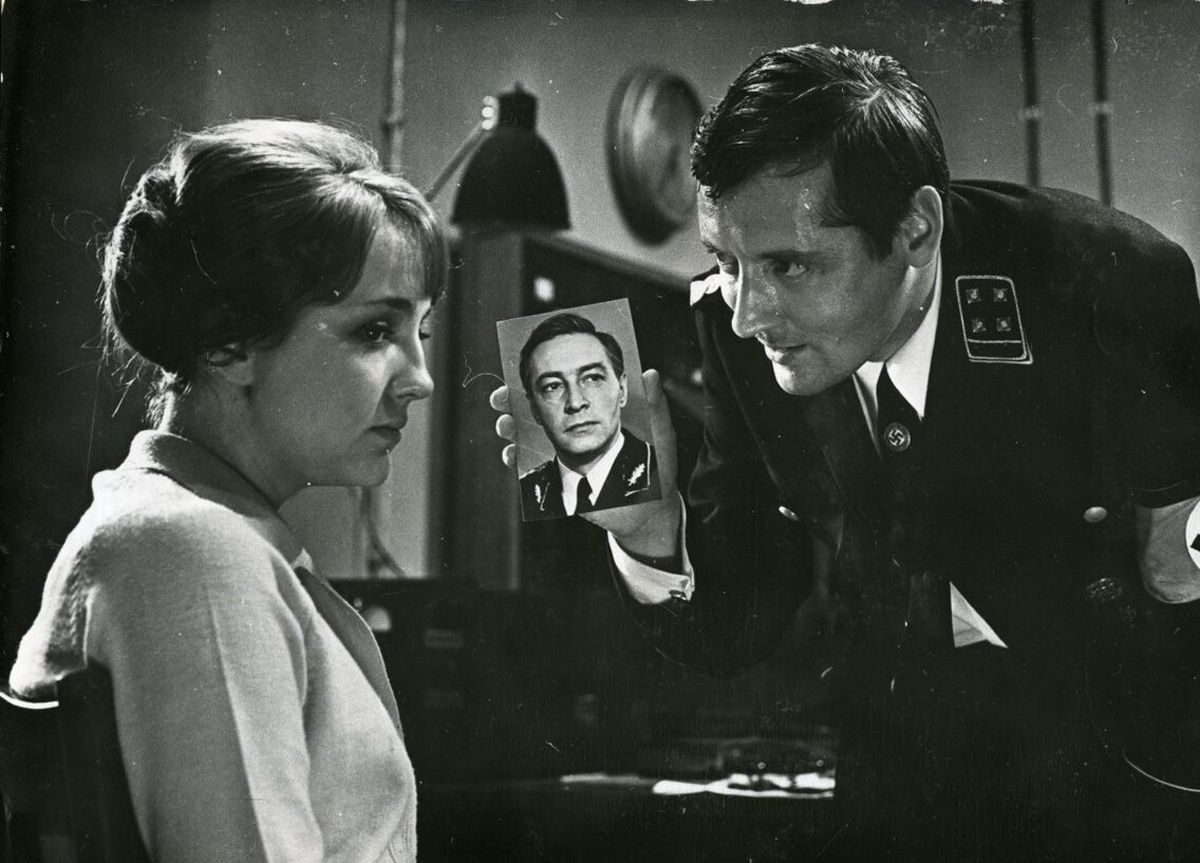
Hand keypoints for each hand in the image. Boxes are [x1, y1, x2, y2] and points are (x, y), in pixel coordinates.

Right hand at [490, 369, 682, 557]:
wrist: (652, 512)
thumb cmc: (659, 470)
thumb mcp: (661, 435)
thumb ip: (656, 406)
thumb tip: (650, 373)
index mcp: (595, 418)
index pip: (565, 395)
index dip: (543, 384)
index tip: (522, 375)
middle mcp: (576, 435)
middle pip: (537, 415)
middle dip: (513, 405)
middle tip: (500, 400)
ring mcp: (566, 459)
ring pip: (529, 442)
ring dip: (511, 432)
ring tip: (505, 427)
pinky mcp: (563, 484)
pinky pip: (534, 473)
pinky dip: (518, 464)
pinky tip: (512, 457)